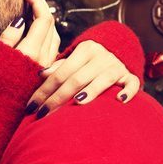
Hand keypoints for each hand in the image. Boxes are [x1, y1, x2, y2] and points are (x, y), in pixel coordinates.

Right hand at [0, 0, 58, 67]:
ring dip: (46, 16)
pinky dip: (48, 31)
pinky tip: (39, 26)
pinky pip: (53, 46)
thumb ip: (9, 37)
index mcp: (31, 52)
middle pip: (51, 24)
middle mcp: (44, 59)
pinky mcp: (46, 73)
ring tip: (36, 3)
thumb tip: (21, 19)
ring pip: (54, 34)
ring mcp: (47, 67)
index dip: (36, 0)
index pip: (43, 18)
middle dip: (42, 3)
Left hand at [25, 40, 140, 117]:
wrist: (119, 51)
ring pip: (103, 79)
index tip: (31, 107)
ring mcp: (117, 66)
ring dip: (91, 91)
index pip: (60, 73)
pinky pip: (131, 83)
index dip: (44, 90)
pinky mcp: (129, 76)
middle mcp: (101, 56)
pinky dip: (127, 91)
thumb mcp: (73, 62)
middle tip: (43, 114)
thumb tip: (40, 74)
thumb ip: (58, 68)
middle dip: (58, 98)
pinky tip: (120, 100)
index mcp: (85, 49)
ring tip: (78, 102)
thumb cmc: (88, 65)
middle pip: (77, 78)